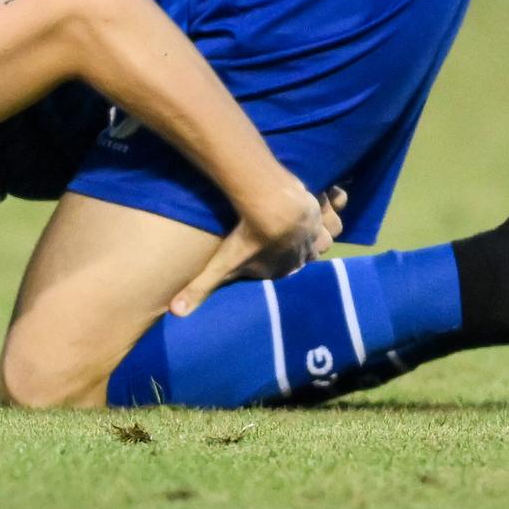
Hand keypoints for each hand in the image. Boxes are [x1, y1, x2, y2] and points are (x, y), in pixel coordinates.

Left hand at [169, 183, 348, 316]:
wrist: (275, 206)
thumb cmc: (249, 238)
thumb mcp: (222, 263)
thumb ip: (200, 288)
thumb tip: (175, 312)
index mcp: (283, 269)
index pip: (285, 270)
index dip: (278, 263)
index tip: (268, 253)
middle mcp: (304, 254)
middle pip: (307, 254)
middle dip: (298, 248)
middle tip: (283, 235)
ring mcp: (315, 232)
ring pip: (325, 236)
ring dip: (317, 230)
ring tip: (303, 220)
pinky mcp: (321, 210)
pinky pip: (333, 210)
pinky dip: (331, 204)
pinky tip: (320, 197)